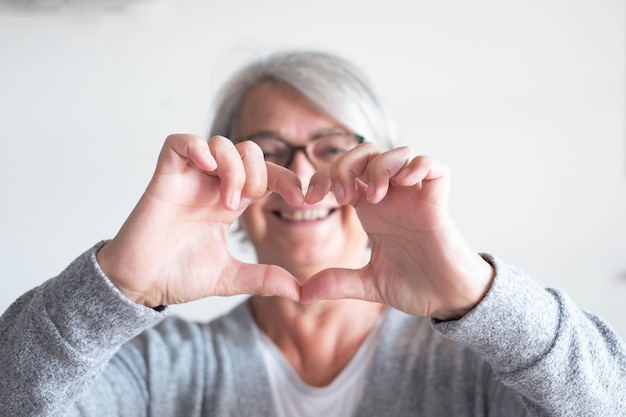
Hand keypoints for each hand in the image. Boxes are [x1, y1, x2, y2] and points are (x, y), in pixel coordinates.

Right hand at [97, 134, 303, 307]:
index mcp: (230, 202)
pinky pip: (180, 142)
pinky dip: (197, 147)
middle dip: (260, 172)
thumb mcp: (231, 277)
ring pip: (221, 143)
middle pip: (248, 151)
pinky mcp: (164, 176)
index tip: (303, 198)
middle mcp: (212, 185)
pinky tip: (207, 168)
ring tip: (227, 201)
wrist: (140, 285)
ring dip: (233, 167)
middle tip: (249, 202)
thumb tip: (299, 290)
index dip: (288, 179)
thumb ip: (264, 279)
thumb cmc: (178, 276)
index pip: (267, 175)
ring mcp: (189, 179)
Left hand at [301, 142, 493, 319]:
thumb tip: (302, 292)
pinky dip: (418, 166)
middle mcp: (392, 196)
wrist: (448, 299)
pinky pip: (433, 166)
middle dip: (346, 164)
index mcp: (370, 209)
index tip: (310, 199)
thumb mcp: (369, 284)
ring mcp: (416, 195)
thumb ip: (337, 283)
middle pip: (366, 153)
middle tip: (341, 194)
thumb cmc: (414, 284)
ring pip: (398, 152)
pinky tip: (405, 183)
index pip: (343, 174)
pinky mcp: (439, 200)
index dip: (322, 177)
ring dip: (380, 166)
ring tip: (374, 195)